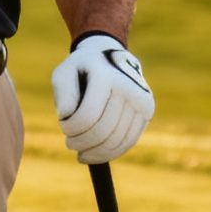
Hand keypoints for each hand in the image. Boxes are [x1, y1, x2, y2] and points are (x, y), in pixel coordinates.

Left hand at [51, 34, 153, 164]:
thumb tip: (67, 116)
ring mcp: (141, 100)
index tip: (63, 126)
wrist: (111, 56)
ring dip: (96, 152)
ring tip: (81, 152)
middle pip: (102, 131)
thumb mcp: (63, 73)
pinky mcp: (147, 112)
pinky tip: (95, 154)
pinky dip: (111, 152)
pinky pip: (129, 141)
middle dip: (81, 143)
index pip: (87, 116)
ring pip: (117, 141)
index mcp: (105, 77)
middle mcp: (128, 88)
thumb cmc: (81, 69)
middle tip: (70, 144)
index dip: (71, 129)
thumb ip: (63, 94)